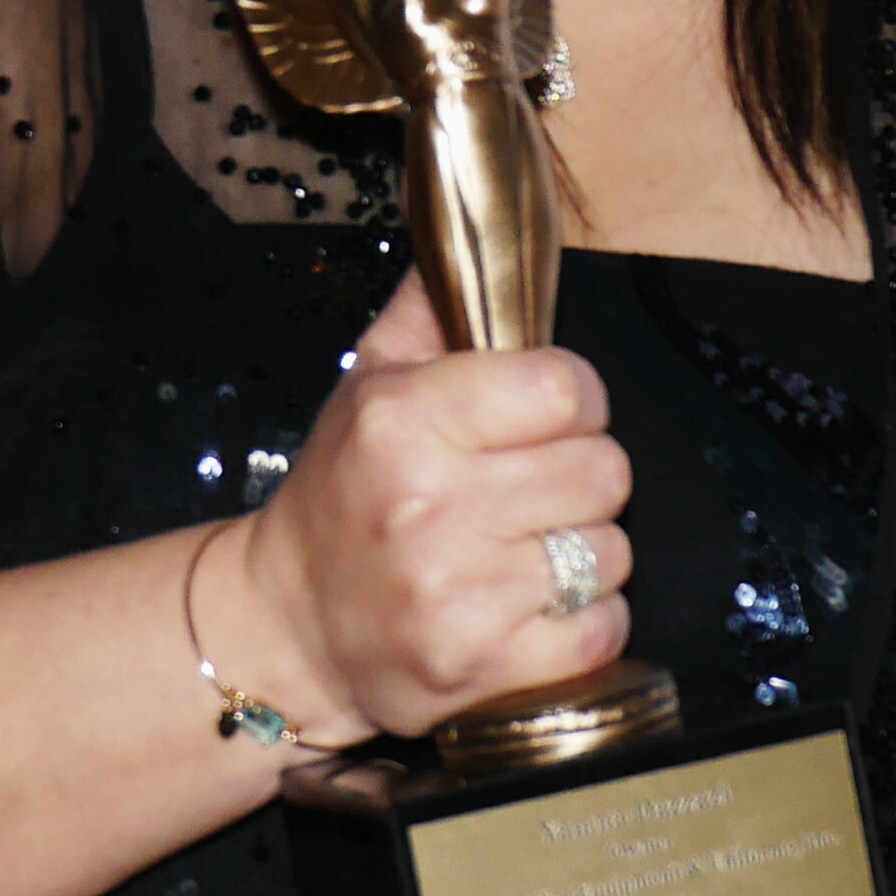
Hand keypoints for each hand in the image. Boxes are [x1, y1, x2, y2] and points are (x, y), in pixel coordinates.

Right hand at [220, 273, 631, 742]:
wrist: (286, 627)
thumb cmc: (342, 494)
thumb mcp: (369, 382)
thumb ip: (434, 305)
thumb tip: (477, 225)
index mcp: (406, 419)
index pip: (568, 387)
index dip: (573, 399)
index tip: (547, 417)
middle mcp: (431, 505)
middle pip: (603, 469)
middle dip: (580, 476)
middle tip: (532, 490)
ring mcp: (456, 596)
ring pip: (609, 551)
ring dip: (582, 552)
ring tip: (523, 552)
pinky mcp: (480, 670)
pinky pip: (600, 629)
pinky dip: (583, 623)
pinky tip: (531, 608)